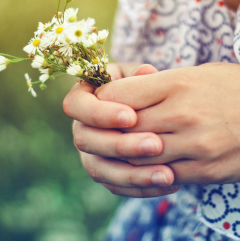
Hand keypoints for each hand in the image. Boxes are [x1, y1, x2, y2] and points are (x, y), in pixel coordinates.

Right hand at [63, 63, 178, 196]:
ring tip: (168, 175)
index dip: (100, 113)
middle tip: (155, 144)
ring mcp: (91, 152)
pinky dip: (141, 187)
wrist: (147, 107)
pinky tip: (170, 183)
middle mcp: (81, 127)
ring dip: (132, 174)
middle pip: (85, 140)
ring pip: (99, 169)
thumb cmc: (140, 85)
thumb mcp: (140, 76)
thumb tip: (147, 72)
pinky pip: (116, 185)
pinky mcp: (105, 172)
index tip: (132, 116)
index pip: (76, 106)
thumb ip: (140, 76)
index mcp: (83, 98)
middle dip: (120, 144)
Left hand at [95, 62, 239, 184]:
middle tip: (103, 129)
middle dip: (107, 130)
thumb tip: (119, 93)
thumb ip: (155, 84)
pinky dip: (145, 173)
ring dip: (123, 154)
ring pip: (138, 157)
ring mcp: (194, 145)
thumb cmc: (228, 87)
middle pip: (123, 128)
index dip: (104, 99)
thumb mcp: (193, 74)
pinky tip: (143, 164)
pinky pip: (161, 176)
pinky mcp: (204, 170)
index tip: (103, 102)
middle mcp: (182, 114)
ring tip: (119, 147)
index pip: (119, 94)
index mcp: (177, 83)